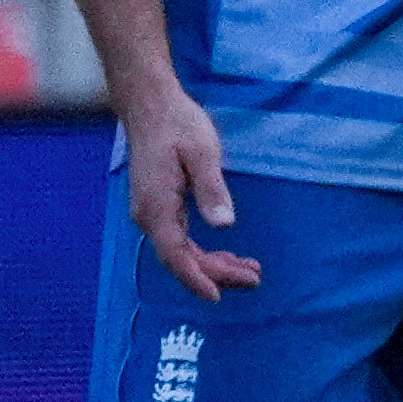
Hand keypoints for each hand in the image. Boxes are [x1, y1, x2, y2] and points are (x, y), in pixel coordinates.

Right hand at [120, 83, 260, 301]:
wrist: (150, 105)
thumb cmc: (177, 125)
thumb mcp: (202, 155)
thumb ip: (212, 190)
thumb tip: (224, 225)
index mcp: (156, 207)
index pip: (175, 255)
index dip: (196, 278)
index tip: (217, 296)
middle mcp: (148, 215)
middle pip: (181, 258)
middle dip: (216, 273)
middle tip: (254, 279)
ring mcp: (151, 211)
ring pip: (182, 250)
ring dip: (214, 263)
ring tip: (250, 270)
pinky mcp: (158, 204)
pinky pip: (180, 238)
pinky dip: (204, 249)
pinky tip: (228, 253)